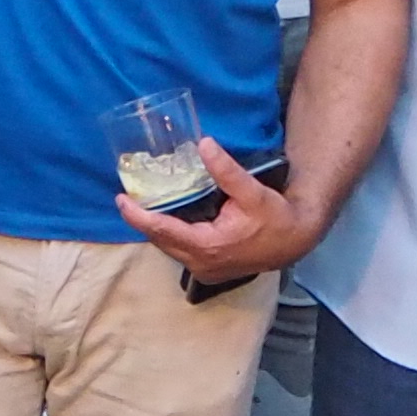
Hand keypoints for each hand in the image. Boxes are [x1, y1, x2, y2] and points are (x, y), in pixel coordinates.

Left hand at [114, 135, 320, 290]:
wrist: (295, 242)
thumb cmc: (275, 218)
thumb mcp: (252, 192)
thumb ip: (226, 170)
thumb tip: (203, 144)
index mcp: (207, 246)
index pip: (162, 231)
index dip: (139, 216)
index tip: (121, 200)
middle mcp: (201, 263)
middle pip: (161, 241)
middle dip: (143, 221)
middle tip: (127, 199)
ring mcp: (205, 270)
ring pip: (170, 249)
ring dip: (156, 230)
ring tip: (141, 207)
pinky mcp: (210, 271)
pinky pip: (181, 253)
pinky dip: (171, 237)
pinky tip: (166, 220)